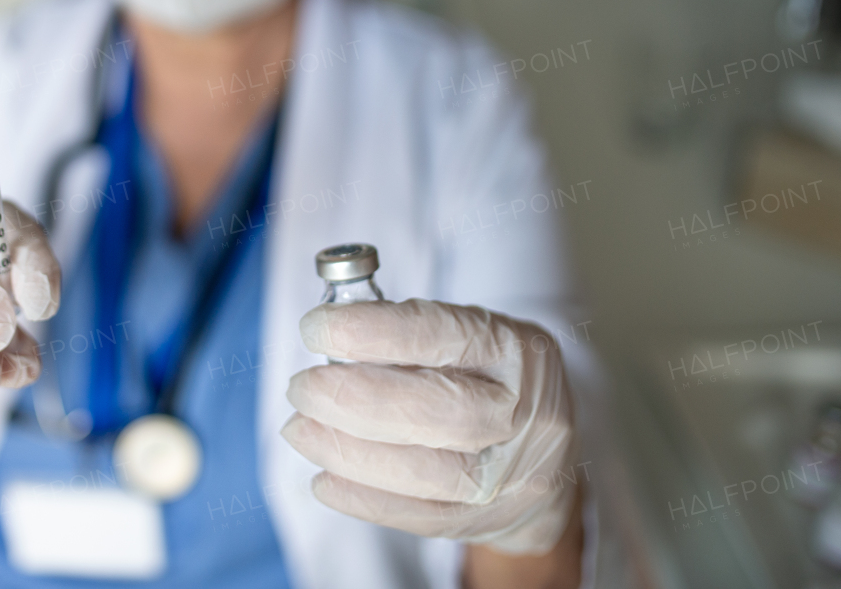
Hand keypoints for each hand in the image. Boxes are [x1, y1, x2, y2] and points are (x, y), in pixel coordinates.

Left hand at [281, 298, 578, 555]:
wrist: (546, 457)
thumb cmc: (486, 381)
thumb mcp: (468, 338)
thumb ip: (408, 333)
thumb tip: (330, 336)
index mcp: (514, 348)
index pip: (439, 334)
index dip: (370, 332)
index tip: (316, 328)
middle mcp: (523, 411)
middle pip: (436, 410)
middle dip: (352, 398)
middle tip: (301, 387)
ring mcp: (511, 473)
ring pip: (425, 471)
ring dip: (347, 451)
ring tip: (300, 429)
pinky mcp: (487, 519)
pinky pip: (420, 517)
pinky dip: (364, 499)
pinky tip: (324, 479)